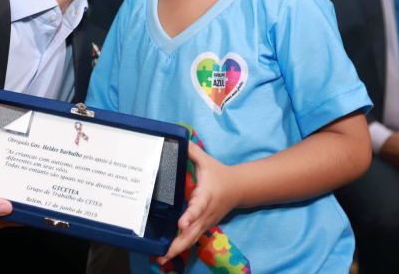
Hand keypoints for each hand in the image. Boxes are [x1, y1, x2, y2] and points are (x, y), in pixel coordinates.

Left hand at [157, 142, 240, 264]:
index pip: (198, 207)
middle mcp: (206, 213)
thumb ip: (191, 151)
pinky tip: (165, 257)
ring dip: (176, 250)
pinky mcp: (203, 227)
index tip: (181, 223)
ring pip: (191, 239)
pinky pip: (191, 240)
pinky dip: (180, 249)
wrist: (238, 188)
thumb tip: (178, 137)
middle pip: (193, 231)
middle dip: (178, 243)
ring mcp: (205, 223)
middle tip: (163, 254)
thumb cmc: (218, 173)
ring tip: (159, 260)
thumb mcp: (206, 160)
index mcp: (206, 195)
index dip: (190, 215)